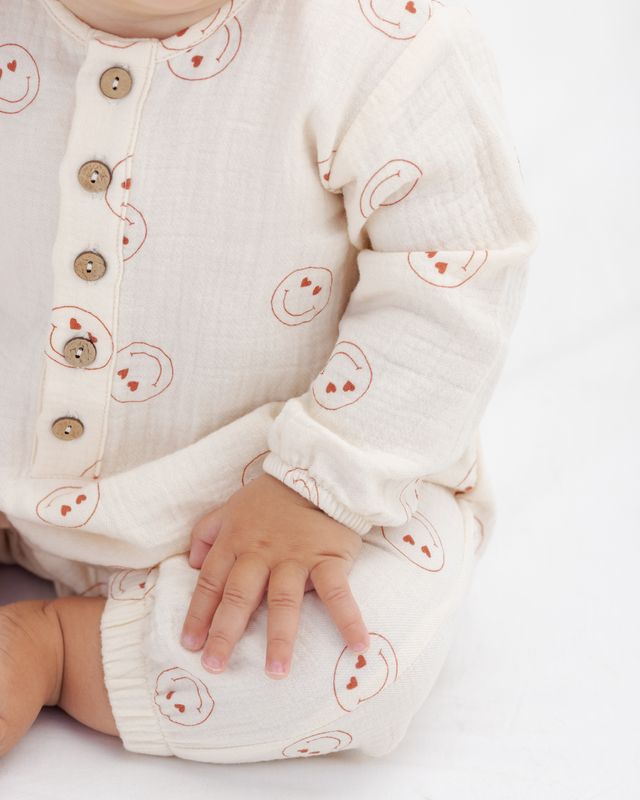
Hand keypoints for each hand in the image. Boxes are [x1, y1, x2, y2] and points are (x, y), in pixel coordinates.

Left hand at [180, 473, 369, 679]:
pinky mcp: (329, 557)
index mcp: (236, 541)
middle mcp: (261, 553)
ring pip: (284, 600)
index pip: (211, 582)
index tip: (190, 644)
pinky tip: (358, 645)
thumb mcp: (232, 506)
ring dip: (280, 637)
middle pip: (239, 596)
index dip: (199, 614)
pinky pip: (338, 592)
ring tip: (275, 673)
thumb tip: (190, 563)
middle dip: (225, 633)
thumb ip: (208, 532)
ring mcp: (296, 557)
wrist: (317, 470)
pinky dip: (348, 618)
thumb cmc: (273, 494)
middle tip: (215, 666)